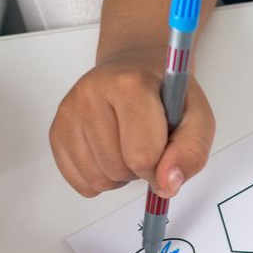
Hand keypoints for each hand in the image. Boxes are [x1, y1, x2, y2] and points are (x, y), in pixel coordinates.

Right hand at [50, 44, 215, 197]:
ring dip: (120, 176)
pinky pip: (80, 182)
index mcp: (129, 83)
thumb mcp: (197, 115)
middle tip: (148, 143)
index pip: (141, 154)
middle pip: (117, 169)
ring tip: (129, 147)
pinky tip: (111, 153)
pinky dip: (100, 180)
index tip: (167, 155)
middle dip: (140, 169)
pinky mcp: (56, 130)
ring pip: (97, 179)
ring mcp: (69, 112)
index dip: (161, 167)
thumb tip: (167, 184)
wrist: (135, 68)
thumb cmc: (166, 93)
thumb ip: (191, 150)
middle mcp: (91, 93)